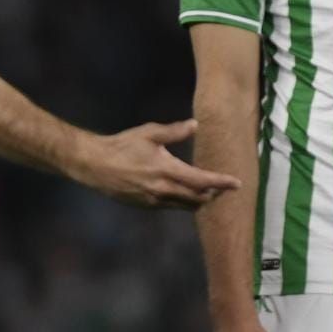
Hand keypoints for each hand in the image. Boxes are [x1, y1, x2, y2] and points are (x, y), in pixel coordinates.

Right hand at [76, 119, 240, 208]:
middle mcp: (162, 190)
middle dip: (213, 193)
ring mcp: (153, 201)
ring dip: (199, 199)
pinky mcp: (145, 206)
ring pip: (185, 205)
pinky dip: (183, 202)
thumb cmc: (123, 145)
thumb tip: (196, 125)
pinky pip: (171, 206)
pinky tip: (186, 194)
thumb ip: (174, 131)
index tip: (237, 183)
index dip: (221, 182)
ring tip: (210, 192)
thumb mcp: (149, 133)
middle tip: (225, 186)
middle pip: (197, 198)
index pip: (201, 180)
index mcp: (166, 170)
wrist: (95, 165)